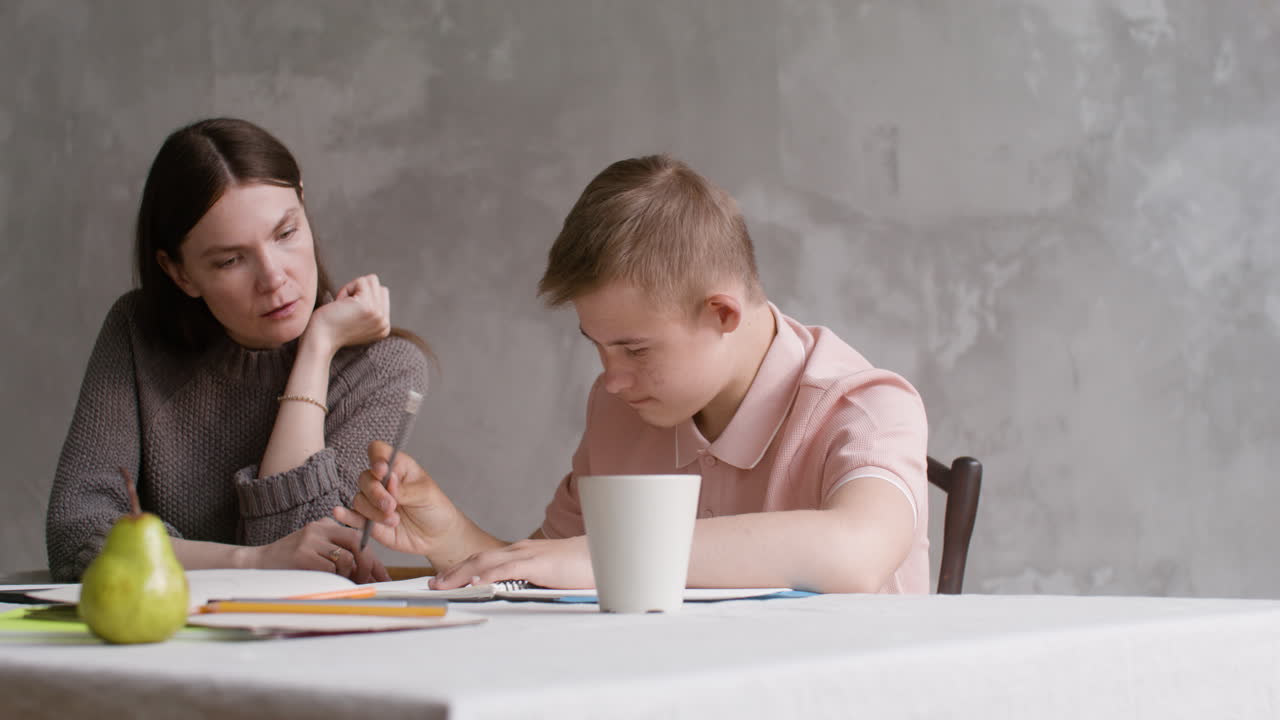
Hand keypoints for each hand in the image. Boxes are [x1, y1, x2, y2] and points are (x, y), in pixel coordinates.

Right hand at [248, 518, 390, 582]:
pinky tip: (325, 583)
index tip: (383, 577)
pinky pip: (330, 570)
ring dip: (348, 576)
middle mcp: (319, 529)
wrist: (256, 565)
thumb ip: (336, 551)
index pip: (358, 538)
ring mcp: (310, 541)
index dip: (373, 559)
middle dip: (367, 566)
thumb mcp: (314, 548)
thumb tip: (369, 572)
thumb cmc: (289, 563)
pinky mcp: (302, 556)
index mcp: (324, 525)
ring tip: (340, 584)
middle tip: (368, 583)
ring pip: (346, 559)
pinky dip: (333, 580)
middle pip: (357, 544)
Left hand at [301, 274, 390, 355]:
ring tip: (343, 306)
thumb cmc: (330, 329)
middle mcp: (384, 322)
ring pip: (371, 281)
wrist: (320, 341)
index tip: (349, 313)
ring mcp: (378, 314)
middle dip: (359, 292)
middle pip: (379, 286)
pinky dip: (346, 289)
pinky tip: (339, 305)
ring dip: (352, 289)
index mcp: (384, 327)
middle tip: (345, 309)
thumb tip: (379, 288)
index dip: (362, 297)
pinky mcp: (368, 306)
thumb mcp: (357, 322)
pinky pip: (361, 281)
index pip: (382, 295)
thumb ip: (370, 310)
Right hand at [332, 441, 462, 556]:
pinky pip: (353, 516)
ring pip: (359, 499)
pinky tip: (339, 512)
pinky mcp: (369, 521)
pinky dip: (345, 514)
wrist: (437, 535)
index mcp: (398, 467)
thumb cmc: (435, 508)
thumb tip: (388, 482)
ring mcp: (374, 502)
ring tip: (394, 519)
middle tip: (392, 505)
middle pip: (365, 478)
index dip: (376, 458)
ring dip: (374, 511)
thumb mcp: (427, 495)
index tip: (382, 470)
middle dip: (376, 493)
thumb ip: (406, 489)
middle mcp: (382, 482)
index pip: (378, 452)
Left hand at [429, 536, 593, 589]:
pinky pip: (507, 569)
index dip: (464, 568)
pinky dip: (487, 575)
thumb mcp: (552, 576)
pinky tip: (473, 583)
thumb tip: (517, 597)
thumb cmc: (585, 568)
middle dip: (454, 571)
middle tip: (433, 584)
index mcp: (525, 553)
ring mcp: (530, 554)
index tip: (446, 579)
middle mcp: (522, 550)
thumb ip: (534, 583)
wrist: (610, 553)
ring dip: (462, 573)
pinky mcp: (539, 563)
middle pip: (480, 558)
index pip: (487, 559)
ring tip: (442, 585)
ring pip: (487, 561)